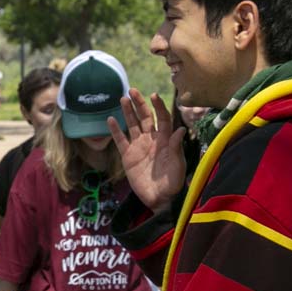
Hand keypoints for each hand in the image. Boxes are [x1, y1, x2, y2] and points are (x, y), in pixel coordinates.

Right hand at [107, 89, 187, 212]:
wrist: (159, 199)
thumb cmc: (173, 183)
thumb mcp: (178, 166)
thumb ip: (177, 148)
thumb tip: (181, 129)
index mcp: (165, 140)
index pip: (162, 118)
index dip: (158, 107)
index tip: (153, 96)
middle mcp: (152, 140)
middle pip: (145, 117)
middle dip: (139, 104)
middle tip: (132, 91)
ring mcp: (139, 147)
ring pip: (132, 125)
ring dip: (127, 112)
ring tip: (122, 99)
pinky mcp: (128, 156)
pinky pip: (120, 140)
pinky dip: (115, 130)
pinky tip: (110, 119)